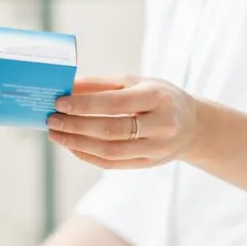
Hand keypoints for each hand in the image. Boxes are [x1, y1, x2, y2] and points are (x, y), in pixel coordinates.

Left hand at [46, 76, 200, 168]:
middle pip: (111, 130)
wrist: (193, 126)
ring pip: (110, 151)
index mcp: (158, 98)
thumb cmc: (159, 97)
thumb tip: (69, 86)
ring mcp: (157, 149)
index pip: (115, 104)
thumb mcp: (138, 82)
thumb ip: (103, 84)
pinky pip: (112, 164)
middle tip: (52, 120)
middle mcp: (161, 125)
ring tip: (56, 134)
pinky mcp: (148, 164)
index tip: (60, 102)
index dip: (85, 105)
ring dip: (77, 144)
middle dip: (76, 126)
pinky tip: (72, 146)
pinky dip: (88, 155)